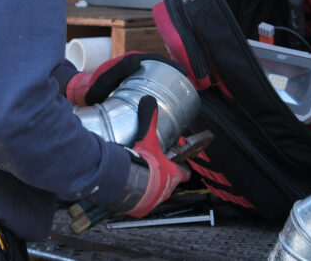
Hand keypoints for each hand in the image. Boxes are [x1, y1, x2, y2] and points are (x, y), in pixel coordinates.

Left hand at [66, 52, 185, 105]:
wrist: (82, 97)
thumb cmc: (92, 87)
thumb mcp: (105, 79)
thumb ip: (117, 70)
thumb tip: (138, 59)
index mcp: (131, 62)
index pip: (157, 59)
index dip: (173, 64)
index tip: (185, 73)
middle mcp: (135, 69)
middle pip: (161, 69)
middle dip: (176, 76)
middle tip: (188, 89)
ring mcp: (135, 79)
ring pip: (158, 80)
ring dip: (171, 85)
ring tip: (183, 98)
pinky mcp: (134, 91)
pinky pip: (152, 89)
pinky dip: (163, 94)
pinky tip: (170, 106)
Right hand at [121, 96, 189, 217]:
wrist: (127, 185)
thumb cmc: (144, 165)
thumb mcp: (148, 139)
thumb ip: (149, 120)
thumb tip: (149, 100)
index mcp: (172, 175)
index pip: (184, 173)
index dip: (181, 168)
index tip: (177, 163)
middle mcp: (165, 190)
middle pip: (168, 183)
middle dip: (161, 176)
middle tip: (150, 166)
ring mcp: (153, 201)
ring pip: (153, 194)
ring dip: (147, 187)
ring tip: (136, 176)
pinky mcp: (139, 209)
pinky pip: (138, 203)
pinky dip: (134, 197)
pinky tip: (126, 187)